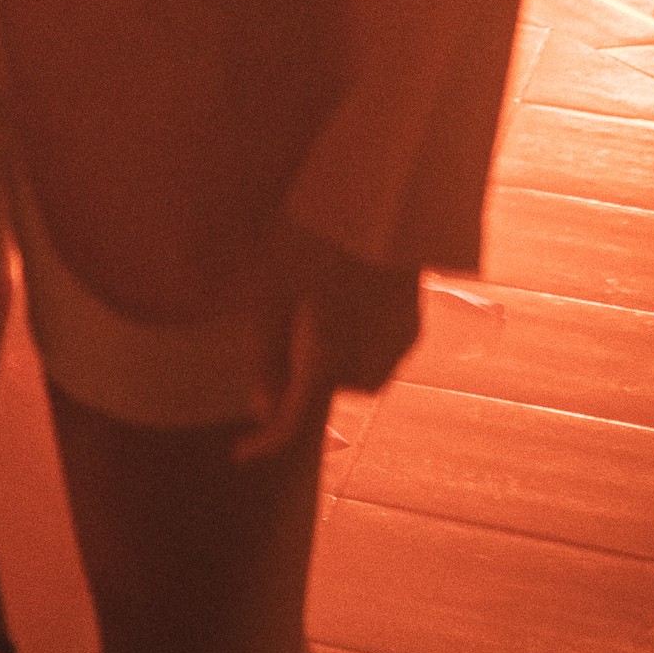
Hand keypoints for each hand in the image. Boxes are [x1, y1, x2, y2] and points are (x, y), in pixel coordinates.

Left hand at [232, 224, 422, 462]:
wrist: (384, 198)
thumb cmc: (312, 237)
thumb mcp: (268, 291)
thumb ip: (265, 354)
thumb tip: (262, 408)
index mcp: (327, 356)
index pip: (294, 421)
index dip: (266, 442)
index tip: (240, 453)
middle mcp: (371, 361)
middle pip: (320, 394)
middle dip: (296, 378)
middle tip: (279, 325)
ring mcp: (398, 344)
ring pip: (350, 377)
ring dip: (326, 361)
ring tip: (310, 304)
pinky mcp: (412, 326)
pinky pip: (374, 353)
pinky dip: (352, 342)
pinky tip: (340, 299)